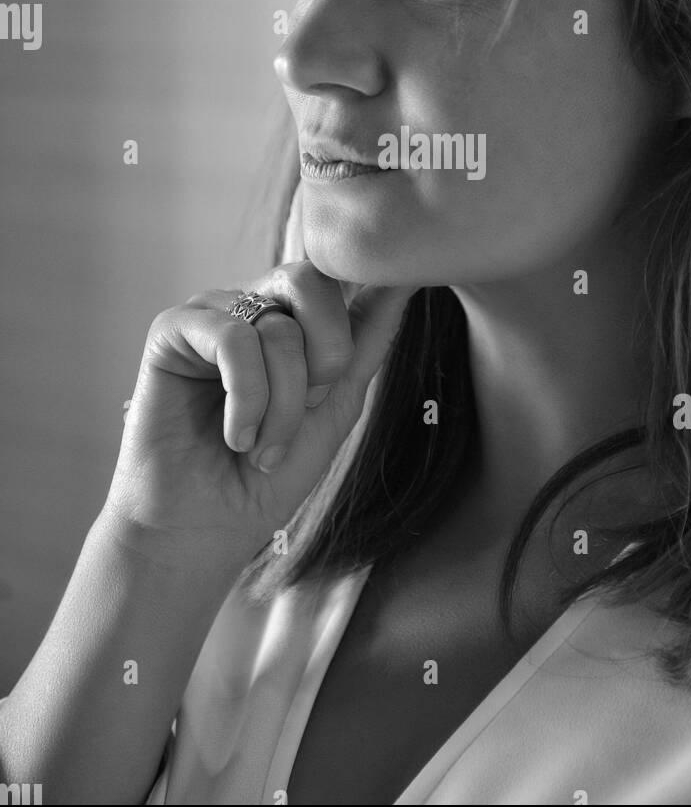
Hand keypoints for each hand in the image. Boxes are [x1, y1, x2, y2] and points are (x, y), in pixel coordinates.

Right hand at [103, 262, 416, 567]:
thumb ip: (367, 340)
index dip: (346, 337)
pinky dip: (247, 399)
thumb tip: (403, 280)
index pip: (337, 276)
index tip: (327, 396)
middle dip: (326, 358)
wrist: (205, 530)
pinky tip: (237, 437)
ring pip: (276, 326)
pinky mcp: (171, 331)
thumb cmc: (267, 475)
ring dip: (284, 403)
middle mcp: (251, 304)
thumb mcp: (336, 404)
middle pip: (310, 281)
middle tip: (307, 411)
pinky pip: (232, 339)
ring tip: (263, 447)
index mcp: (291, 315)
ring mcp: (210, 314)